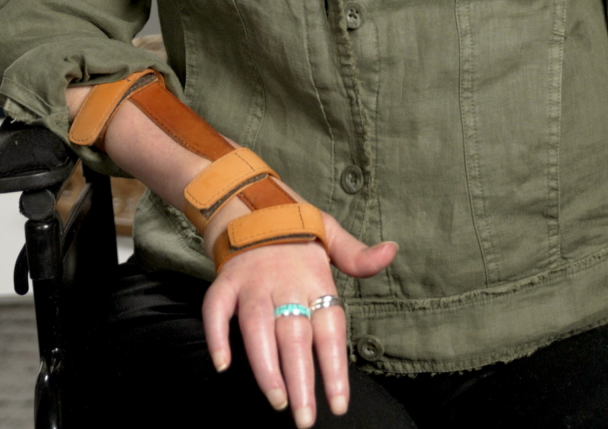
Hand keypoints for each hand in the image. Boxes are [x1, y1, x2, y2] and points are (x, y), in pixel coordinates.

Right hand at [200, 206, 398, 427]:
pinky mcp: (224, 281)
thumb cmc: (296, 231)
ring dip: (266, 367)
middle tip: (305, 418)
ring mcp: (252, 282)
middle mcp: (284, 281)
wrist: (249, 201)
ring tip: (276, 400)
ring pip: (257, 328)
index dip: (333, 368)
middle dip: (301, 381)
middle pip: (294, 336)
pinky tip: (223, 366)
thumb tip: (391, 252)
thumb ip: (358, 256)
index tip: (338, 404)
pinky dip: (217, 336)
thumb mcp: (332, 234)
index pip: (329, 329)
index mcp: (314, 276)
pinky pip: (216, 310)